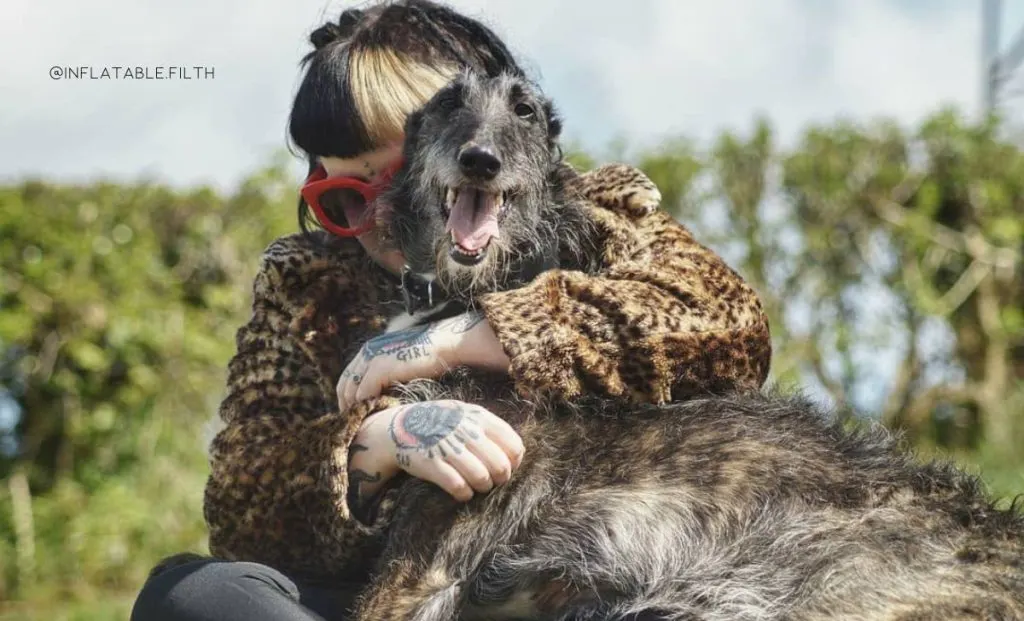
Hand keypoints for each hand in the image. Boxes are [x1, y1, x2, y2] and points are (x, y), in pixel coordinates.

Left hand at [337, 312, 510, 410]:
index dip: (346, 397)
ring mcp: (372, 360)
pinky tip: (374, 416)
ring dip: (355, 409)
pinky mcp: (381, 368)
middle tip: (353, 424)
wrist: (443, 345)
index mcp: (368, 350)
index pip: (346, 377)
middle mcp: (366, 353)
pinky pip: (364, 393)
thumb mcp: (399, 362)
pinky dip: (366, 406)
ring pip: (351, 391)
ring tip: (363, 424)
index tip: (352, 414)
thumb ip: (385, 373)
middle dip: (346, 406)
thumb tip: (378, 394)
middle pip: (344, 385)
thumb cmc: (427, 357)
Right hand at [350, 400, 524, 502]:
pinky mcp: (431, 464)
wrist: (400, 428)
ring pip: (481, 478)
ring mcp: (447, 447)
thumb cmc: (442, 423)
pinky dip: (465, 494)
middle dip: (500, 478)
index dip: (515, 461)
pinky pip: (458, 487)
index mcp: (478, 416)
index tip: (509, 466)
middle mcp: (464, 430)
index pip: (512, 444)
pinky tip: (463, 492)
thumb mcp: (467, 415)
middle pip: (499, 465)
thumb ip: (491, 429)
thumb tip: (518, 454)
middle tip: (494, 481)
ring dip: (483, 487)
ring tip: (479, 486)